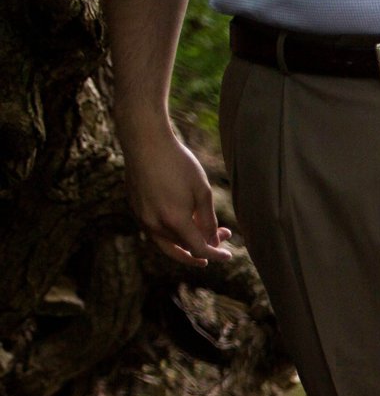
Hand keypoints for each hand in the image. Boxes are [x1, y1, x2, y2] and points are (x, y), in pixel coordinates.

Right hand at [123, 126, 231, 265]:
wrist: (145, 140)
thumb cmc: (178, 163)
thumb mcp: (202, 192)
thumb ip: (209, 221)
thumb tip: (213, 242)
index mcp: (174, 220)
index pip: (199, 250)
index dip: (216, 255)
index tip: (229, 255)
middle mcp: (154, 224)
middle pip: (184, 249)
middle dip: (204, 247)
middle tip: (221, 239)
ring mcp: (141, 218)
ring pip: (168, 243)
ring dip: (188, 241)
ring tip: (206, 229)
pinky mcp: (135, 210)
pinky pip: (156, 231)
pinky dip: (173, 233)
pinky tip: (186, 221)